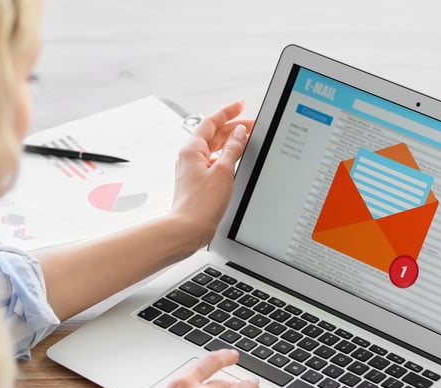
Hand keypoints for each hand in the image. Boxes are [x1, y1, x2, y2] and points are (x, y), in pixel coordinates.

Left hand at [170, 101, 253, 249]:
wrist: (188, 229)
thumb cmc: (201, 203)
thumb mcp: (223, 170)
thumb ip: (233, 148)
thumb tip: (239, 133)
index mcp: (192, 149)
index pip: (212, 121)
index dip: (228, 112)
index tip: (240, 105)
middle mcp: (190, 157)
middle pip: (214, 135)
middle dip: (233, 128)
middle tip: (252, 125)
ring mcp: (193, 170)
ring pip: (214, 149)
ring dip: (230, 143)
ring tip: (247, 140)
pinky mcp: (198, 183)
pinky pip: (213, 162)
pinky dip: (226, 158)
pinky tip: (236, 161)